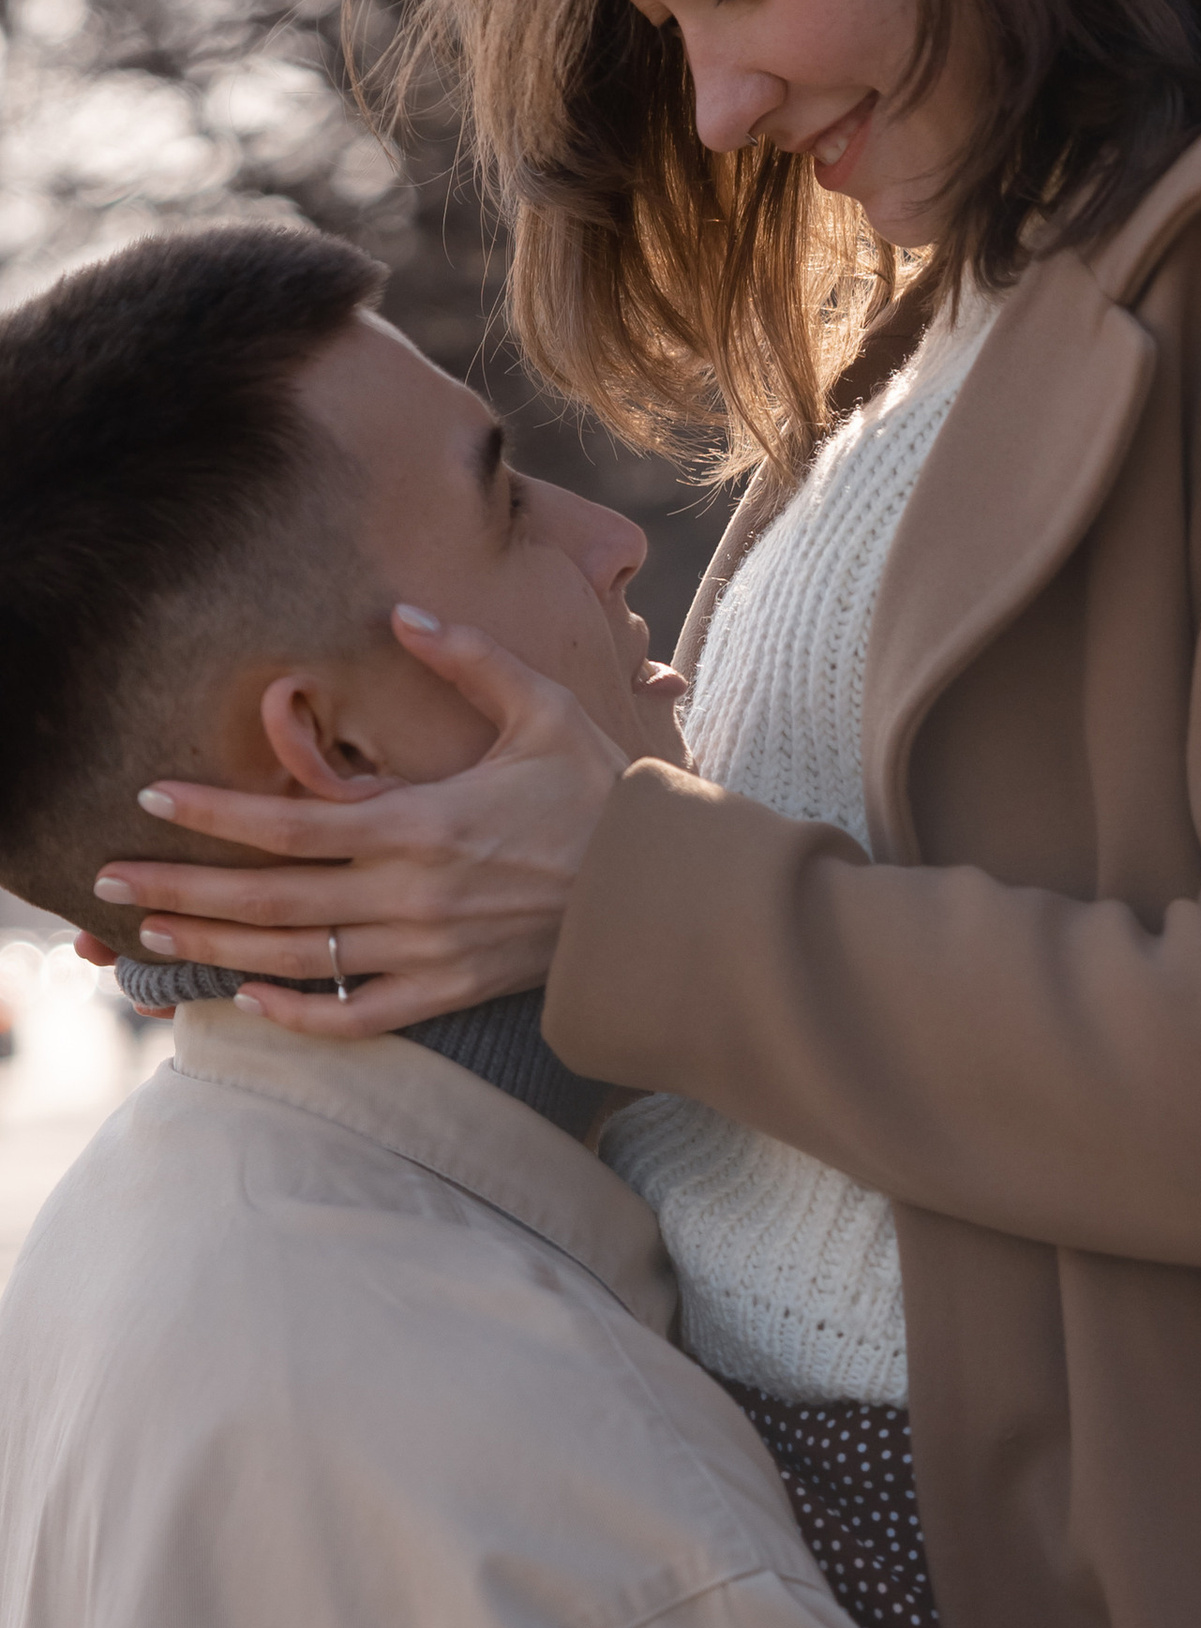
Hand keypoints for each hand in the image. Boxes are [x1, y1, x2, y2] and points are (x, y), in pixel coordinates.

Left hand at [93, 616, 633, 1038]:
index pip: (288, 824)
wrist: (666, 897)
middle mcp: (411, 896)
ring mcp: (427, 953)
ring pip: (297, 958)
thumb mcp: (544, 709)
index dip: (212, 813)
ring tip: (148, 937)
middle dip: (179, 891)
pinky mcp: (450, 991)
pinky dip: (300, 1014)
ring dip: (216, 950)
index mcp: (422, 823)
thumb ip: (469, 659)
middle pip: (268, 899)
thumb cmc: (606, 796)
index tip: (150, 799)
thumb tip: (404, 611)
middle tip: (106, 882)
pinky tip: (252, 998)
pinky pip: (358, 1016)